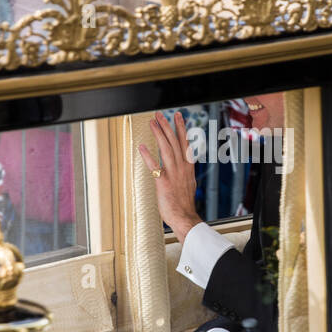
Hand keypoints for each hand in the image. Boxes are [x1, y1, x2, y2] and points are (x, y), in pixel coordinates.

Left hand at [136, 110, 201, 242]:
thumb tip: (185, 167)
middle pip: (174, 142)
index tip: (178, 116)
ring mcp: (173, 174)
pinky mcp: (164, 182)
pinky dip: (148, 156)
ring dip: (159, 135)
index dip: (181, 128)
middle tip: (160, 114)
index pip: (185, 143)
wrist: (185, 217)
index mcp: (188, 167)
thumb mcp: (189, 184)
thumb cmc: (185, 205)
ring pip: (166, 149)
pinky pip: (155, 166)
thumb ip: (185, 173)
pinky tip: (141, 147)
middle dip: (167, 126)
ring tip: (152, 123)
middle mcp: (182, 167)